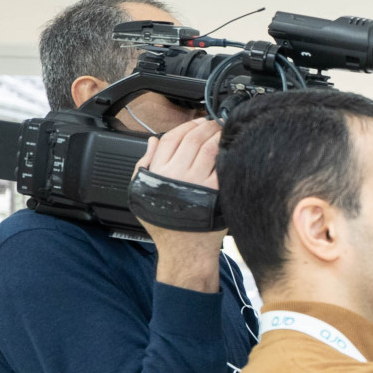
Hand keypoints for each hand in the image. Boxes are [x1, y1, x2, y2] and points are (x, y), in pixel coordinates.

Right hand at [135, 118, 223, 292]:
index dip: (185, 126)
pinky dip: (226, 153)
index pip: (172, 138)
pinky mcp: (215, 191)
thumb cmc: (164, 225)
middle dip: (205, 126)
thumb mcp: (142, 193)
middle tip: (214, 122)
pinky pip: (222, 165)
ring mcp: (197, 182)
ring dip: (218, 135)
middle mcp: (177, 174)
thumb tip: (153, 141)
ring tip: (223, 131)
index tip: (196, 122)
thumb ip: (144, 165)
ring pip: (209, 148)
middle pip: (193, 139)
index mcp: (159, 172)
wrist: (184, 249)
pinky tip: (230, 148)